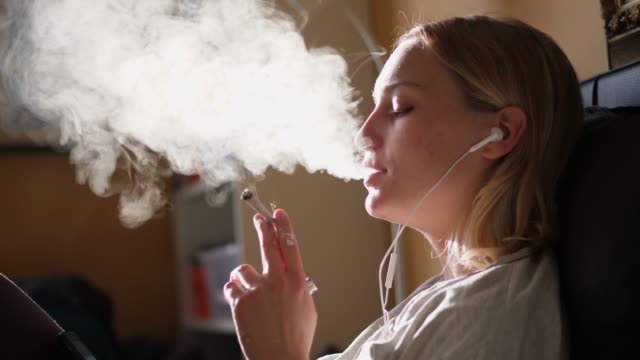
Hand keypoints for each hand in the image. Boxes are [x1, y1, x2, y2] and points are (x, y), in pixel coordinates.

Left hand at [224, 209, 316, 359]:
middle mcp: (278, 282)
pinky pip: (231, 288)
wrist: (280, 359)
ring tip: (252, 298)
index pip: (290, 246)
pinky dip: (235, 296)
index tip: (278, 214)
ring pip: (243, 270)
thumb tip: (290, 275)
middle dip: (263, 228)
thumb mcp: (307, 309)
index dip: (283, 226)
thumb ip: (297, 288)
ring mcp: (258, 291)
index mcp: (297, 283)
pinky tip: (243, 309)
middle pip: (268, 245)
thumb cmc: (295, 339)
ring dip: (244, 280)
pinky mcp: (241, 302)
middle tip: (259, 219)